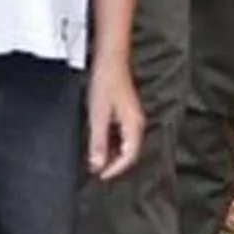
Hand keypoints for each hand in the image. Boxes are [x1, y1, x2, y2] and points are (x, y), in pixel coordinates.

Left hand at [87, 59, 142, 178]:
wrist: (110, 58)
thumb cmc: (106, 82)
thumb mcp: (98, 114)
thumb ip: (98, 140)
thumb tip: (97, 163)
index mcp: (134, 125)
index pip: (129, 156)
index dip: (115, 169)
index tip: (101, 175)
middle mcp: (137, 123)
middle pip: (129, 151)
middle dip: (114, 163)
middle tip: (97, 169)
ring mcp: (133, 116)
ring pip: (125, 143)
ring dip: (112, 152)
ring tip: (96, 158)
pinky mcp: (126, 111)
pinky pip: (122, 133)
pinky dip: (111, 141)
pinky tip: (99, 141)